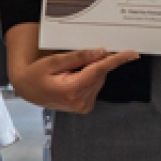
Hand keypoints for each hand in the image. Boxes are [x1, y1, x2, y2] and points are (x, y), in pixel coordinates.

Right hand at [10, 43, 139, 115]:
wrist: (27, 90)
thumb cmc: (35, 75)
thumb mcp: (53, 62)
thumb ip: (78, 58)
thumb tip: (100, 53)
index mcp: (72, 90)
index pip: (99, 71)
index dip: (116, 60)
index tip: (132, 54)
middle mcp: (81, 101)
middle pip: (99, 74)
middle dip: (94, 63)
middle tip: (74, 62)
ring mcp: (84, 106)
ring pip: (98, 79)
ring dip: (90, 71)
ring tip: (68, 73)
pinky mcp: (85, 107)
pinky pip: (94, 85)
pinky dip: (89, 78)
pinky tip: (73, 79)